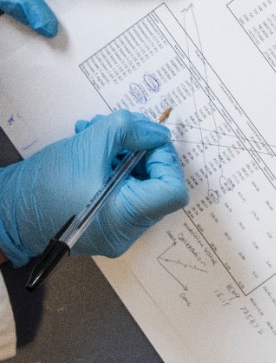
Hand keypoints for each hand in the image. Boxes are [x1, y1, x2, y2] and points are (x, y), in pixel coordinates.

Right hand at [0, 110, 187, 264]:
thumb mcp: (91, 143)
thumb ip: (130, 130)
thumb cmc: (42, 185)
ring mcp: (116, 231)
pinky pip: (125, 193)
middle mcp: (125, 232)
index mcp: (124, 218)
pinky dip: (116, 168)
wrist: (8, 208)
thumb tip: (157, 132)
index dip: (166, 159)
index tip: (149, 140)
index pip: (172, 189)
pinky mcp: (106, 225)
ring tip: (99, 136)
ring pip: (141, 185)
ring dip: (125, 154)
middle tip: (121, 131)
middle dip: (141, 150)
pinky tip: (95, 151)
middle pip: (158, 185)